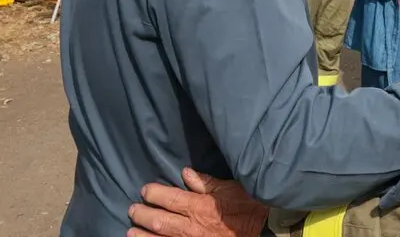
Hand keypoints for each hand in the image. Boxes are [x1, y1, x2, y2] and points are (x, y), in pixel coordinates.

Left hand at [126, 168, 266, 236]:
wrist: (263, 230)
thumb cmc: (248, 206)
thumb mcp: (230, 188)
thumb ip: (206, 182)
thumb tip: (185, 173)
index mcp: (199, 206)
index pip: (169, 198)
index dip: (154, 193)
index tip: (145, 190)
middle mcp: (190, 226)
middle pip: (158, 220)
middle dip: (141, 213)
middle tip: (132, 209)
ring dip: (142, 235)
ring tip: (131, 230)